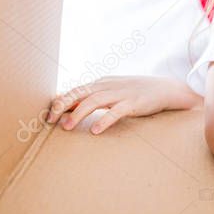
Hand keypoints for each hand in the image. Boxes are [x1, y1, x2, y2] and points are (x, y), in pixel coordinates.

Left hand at [48, 76, 200, 134]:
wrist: (165, 88)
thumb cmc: (136, 92)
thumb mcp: (112, 92)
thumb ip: (92, 97)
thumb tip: (68, 106)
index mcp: (101, 83)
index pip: (75, 90)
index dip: (60, 101)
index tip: (47, 115)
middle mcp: (108, 86)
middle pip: (80, 93)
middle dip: (63, 105)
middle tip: (50, 120)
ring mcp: (121, 94)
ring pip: (94, 101)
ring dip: (78, 114)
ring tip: (66, 127)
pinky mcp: (133, 103)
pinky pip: (116, 112)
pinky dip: (104, 120)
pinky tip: (95, 130)